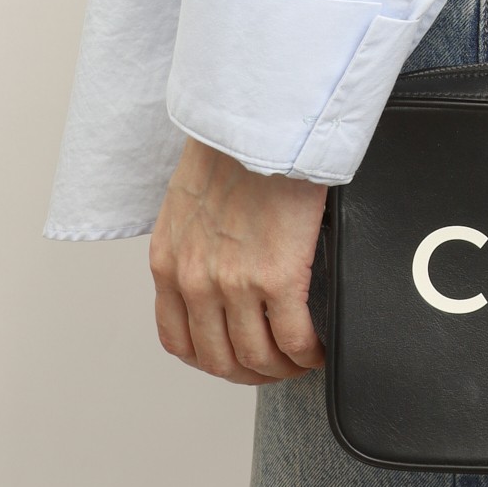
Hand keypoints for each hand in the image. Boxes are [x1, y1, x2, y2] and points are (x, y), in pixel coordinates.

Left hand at [149, 136, 327, 383]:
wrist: (261, 113)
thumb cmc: (235, 139)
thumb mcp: (190, 196)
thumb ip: (196, 238)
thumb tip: (221, 259)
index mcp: (168, 260)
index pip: (178, 339)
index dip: (211, 360)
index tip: (236, 357)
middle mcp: (192, 279)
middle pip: (219, 360)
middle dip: (251, 372)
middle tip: (277, 366)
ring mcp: (232, 282)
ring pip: (256, 357)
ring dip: (282, 368)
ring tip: (302, 358)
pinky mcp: (276, 275)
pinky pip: (293, 338)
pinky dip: (308, 352)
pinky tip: (319, 345)